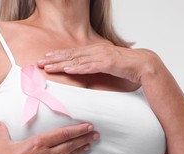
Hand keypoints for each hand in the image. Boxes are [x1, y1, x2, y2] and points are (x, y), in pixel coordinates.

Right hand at [0, 121, 98, 153]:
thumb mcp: (2, 142)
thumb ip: (3, 130)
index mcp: (37, 143)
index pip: (62, 134)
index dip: (77, 130)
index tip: (88, 126)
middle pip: (69, 145)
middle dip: (84, 139)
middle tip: (96, 135)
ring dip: (79, 152)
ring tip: (89, 146)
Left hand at [37, 43, 164, 84]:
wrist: (143, 64)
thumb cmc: (126, 66)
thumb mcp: (107, 65)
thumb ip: (96, 66)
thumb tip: (86, 72)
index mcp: (95, 51)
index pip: (73, 53)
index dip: (58, 55)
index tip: (45, 59)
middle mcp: (95, 51)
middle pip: (70, 55)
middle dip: (53, 59)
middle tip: (39, 62)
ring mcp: (101, 56)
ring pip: (76, 60)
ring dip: (60, 64)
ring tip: (47, 67)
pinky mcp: (107, 63)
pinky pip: (89, 66)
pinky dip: (77, 68)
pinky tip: (67, 70)